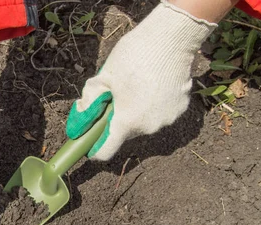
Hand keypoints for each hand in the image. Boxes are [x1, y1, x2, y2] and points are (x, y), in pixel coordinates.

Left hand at [66, 1, 216, 160]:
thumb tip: (80, 120)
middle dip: (116, 121)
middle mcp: (148, 127)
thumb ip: (88, 103)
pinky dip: (153, 106)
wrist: (172, 36)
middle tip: (115, 98)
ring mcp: (167, 119)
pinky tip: (152, 85)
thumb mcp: (102, 77)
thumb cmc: (133, 55)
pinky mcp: (180, 109)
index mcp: (126, 121)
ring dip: (135, 113)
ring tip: (135, 88)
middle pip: (124, 134)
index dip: (94, 149)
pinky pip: (159, 114)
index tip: (89, 142)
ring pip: (142, 124)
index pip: (105, 152)